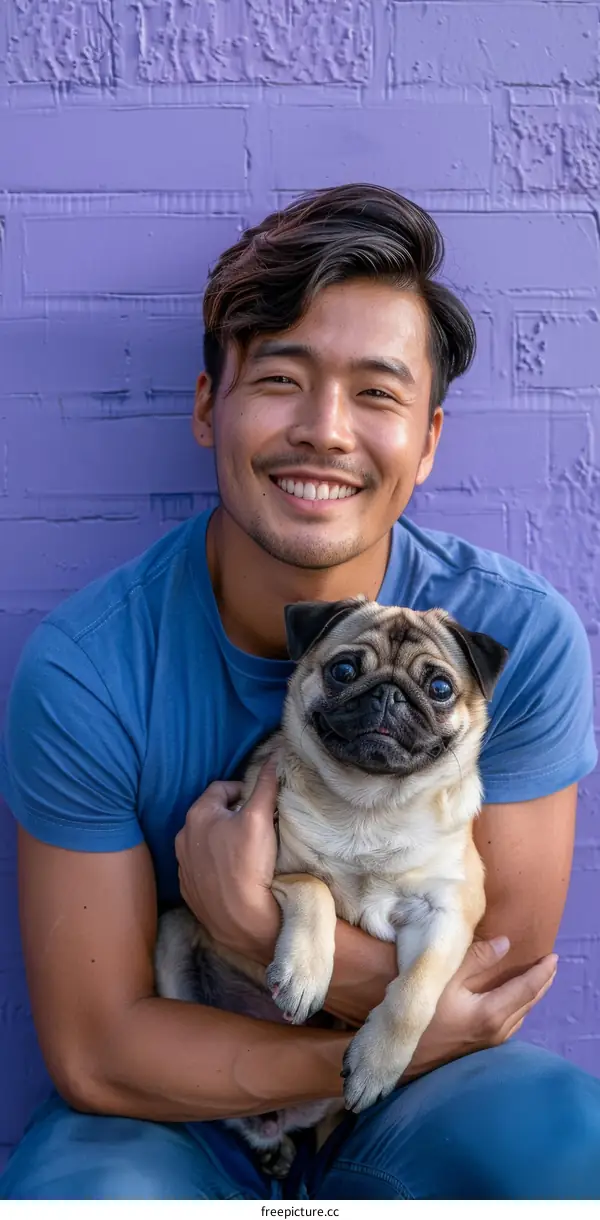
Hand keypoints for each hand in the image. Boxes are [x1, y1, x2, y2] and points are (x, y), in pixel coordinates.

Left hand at [174, 757, 280, 957]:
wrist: (240, 920)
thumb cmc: (248, 863)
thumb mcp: (260, 817)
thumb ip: (266, 784)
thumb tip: (275, 754)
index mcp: (197, 814)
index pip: (221, 788)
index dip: (244, 791)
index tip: (260, 803)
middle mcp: (183, 837)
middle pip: (212, 815)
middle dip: (233, 816)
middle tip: (257, 826)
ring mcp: (184, 866)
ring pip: (206, 842)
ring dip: (223, 841)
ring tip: (247, 852)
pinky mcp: (189, 889)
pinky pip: (203, 868)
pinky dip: (216, 866)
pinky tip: (234, 875)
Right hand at [402, 936, 557, 1080]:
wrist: (402, 1056)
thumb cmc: (421, 1013)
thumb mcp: (445, 978)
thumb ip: (476, 958)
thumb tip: (505, 944)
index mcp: (491, 1012)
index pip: (527, 988)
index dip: (543, 971)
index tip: (554, 957)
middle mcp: (498, 1031)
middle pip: (529, 1003)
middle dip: (543, 982)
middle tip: (551, 965)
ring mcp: (490, 1043)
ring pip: (521, 1015)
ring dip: (532, 996)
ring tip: (538, 979)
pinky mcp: (481, 1048)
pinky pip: (511, 1023)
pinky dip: (519, 1007)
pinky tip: (514, 1001)